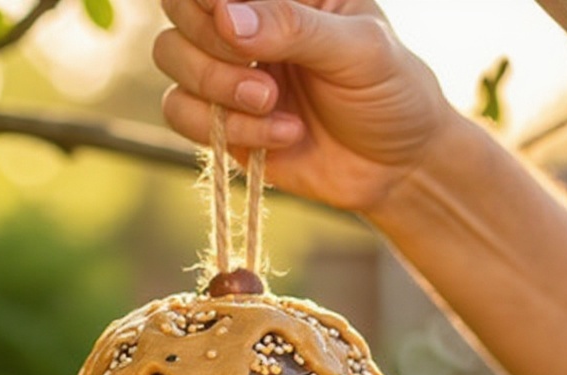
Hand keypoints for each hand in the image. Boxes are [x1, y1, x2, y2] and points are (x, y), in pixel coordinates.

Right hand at [154, 0, 452, 213]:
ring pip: (170, 58)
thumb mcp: (359, 50)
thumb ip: (295, 27)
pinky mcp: (222, 123)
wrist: (396, 167)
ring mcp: (228, 72)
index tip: (229, 21)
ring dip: (217, 86)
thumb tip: (227, 18)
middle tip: (262, 72)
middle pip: (178, 8)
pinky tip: (282, 134)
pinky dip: (227, 128)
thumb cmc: (390, 92)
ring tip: (273, 103)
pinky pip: (181, 114)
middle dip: (210, 43)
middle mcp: (245, 22)